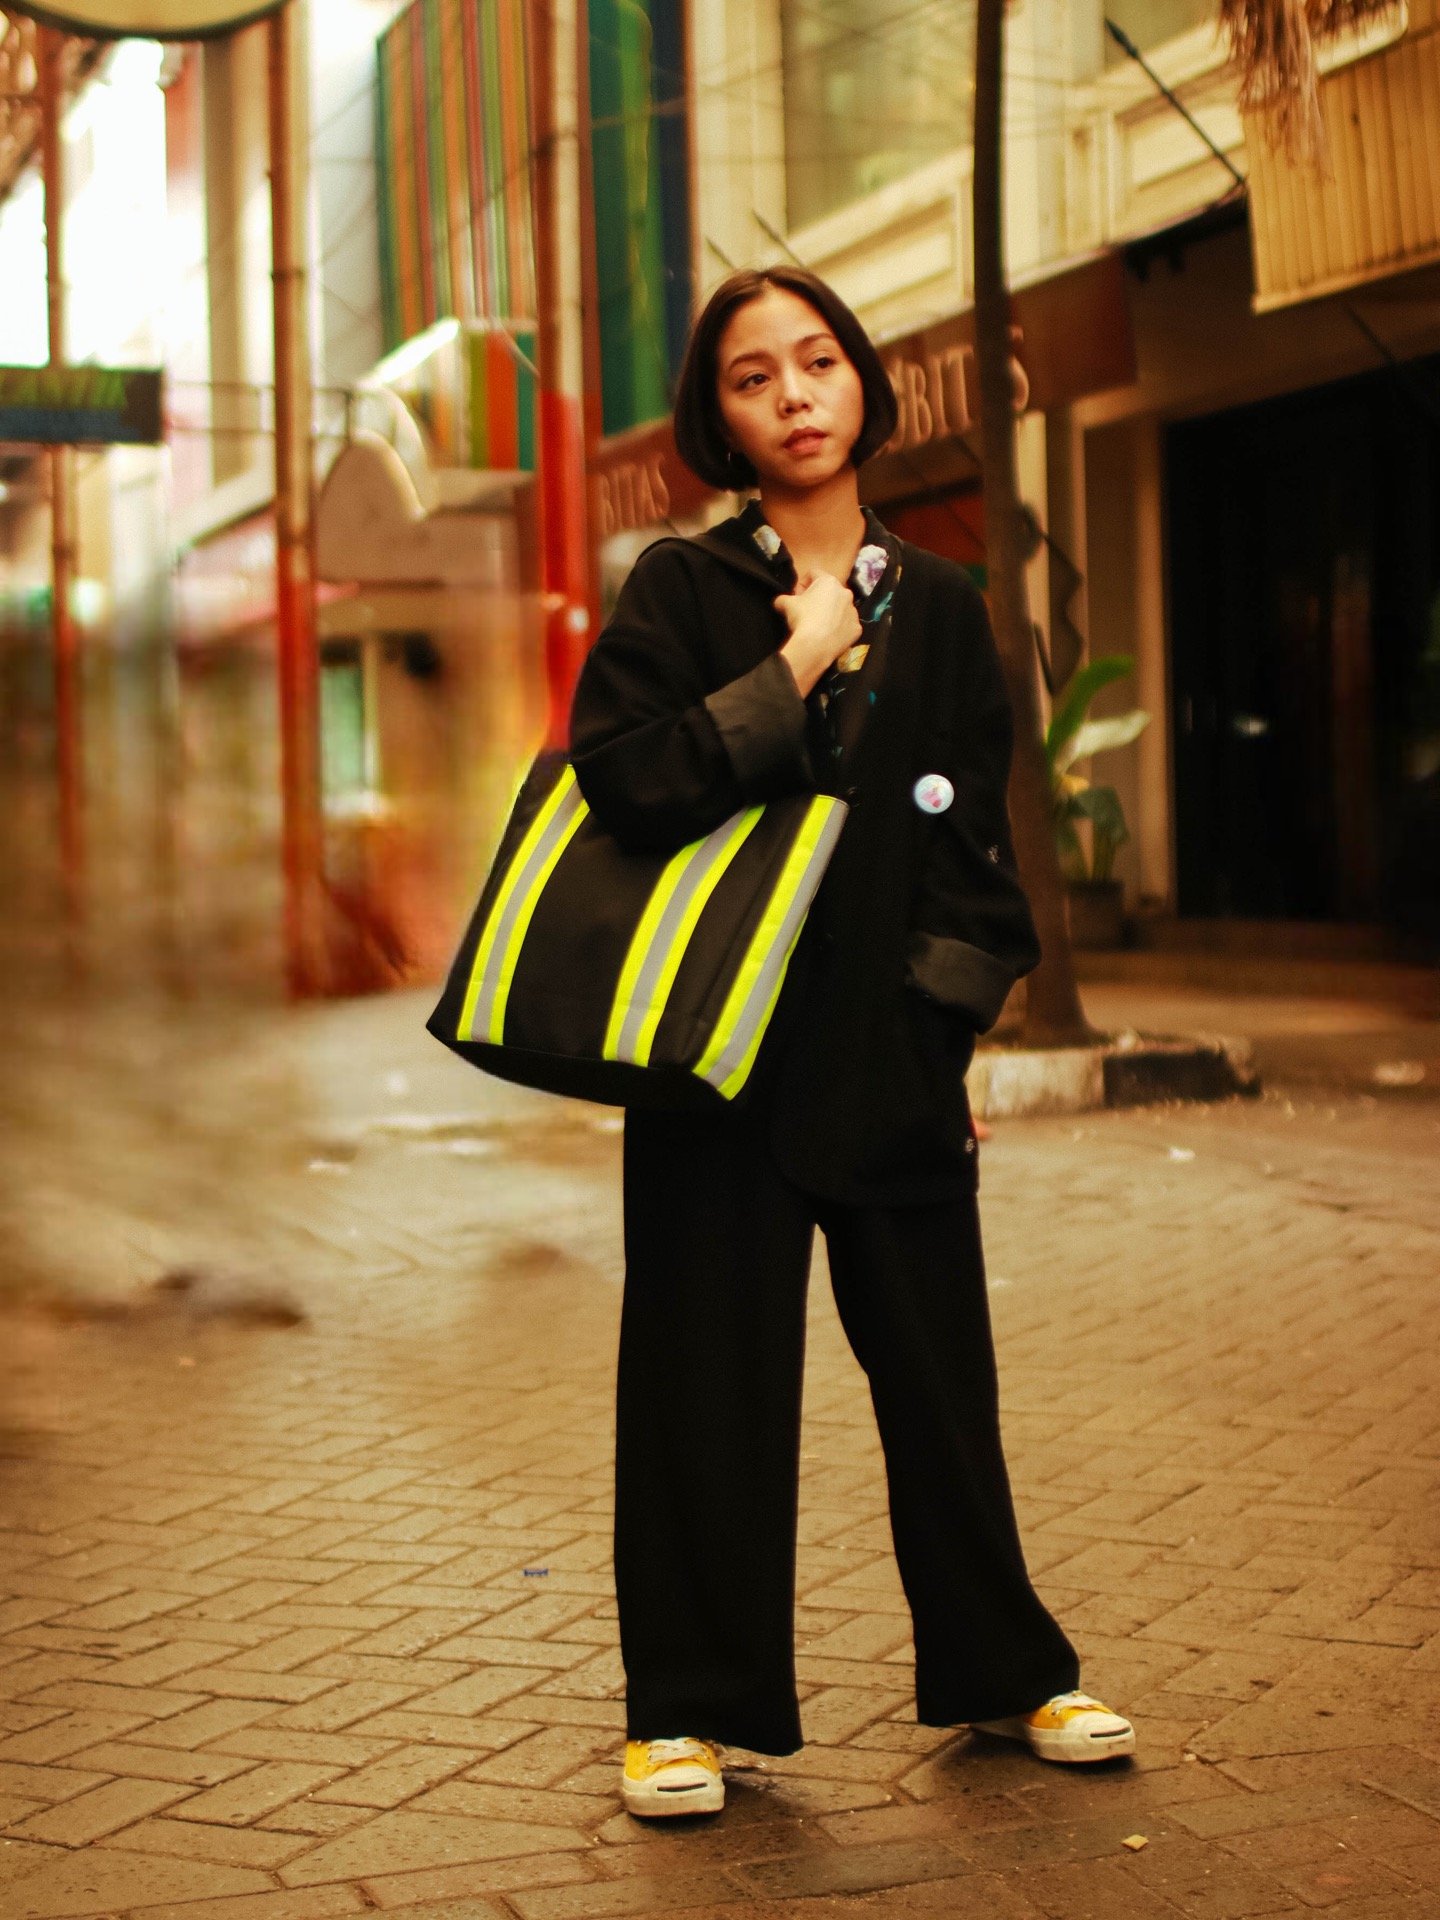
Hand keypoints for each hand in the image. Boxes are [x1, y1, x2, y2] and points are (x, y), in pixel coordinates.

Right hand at [775, 572, 861, 697]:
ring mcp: (853, 611)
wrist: (816, 645)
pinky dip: (838, 628)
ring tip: (818, 625)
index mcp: (828, 581)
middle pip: (829, 591)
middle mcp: (845, 593)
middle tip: (807, 610)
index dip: (802, 584)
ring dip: (830, 612)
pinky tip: (827, 635)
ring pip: (840, 608)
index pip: (813, 573)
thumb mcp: (786, 604)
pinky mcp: (856, 628)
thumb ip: (783, 598)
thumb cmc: (803, 618)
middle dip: (818, 598)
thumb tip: (780, 601)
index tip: (797, 596)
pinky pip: (846, 625)